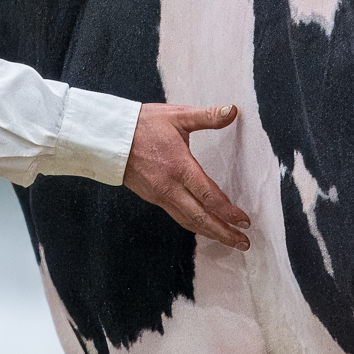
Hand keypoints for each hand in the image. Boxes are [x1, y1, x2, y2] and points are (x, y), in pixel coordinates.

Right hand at [125, 103, 254, 250]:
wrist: (109, 136)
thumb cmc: (143, 124)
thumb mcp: (177, 115)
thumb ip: (207, 116)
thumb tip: (232, 111)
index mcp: (179, 167)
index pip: (208, 196)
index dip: (228, 211)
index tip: (244, 220)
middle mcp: (170, 187)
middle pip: (200, 218)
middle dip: (223, 232)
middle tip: (243, 243)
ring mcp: (160, 195)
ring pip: (188, 221)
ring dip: (210, 233)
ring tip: (229, 240)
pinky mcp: (153, 197)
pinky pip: (177, 216)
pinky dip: (194, 225)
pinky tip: (204, 227)